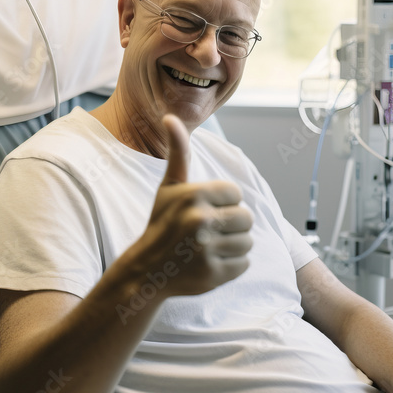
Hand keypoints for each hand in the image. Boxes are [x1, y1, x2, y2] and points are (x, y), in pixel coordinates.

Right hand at [129, 114, 252, 296]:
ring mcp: (206, 250)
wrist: (146, 270)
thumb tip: (170, 117)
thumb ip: (178, 152)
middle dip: (232, 225)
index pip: (236, 194)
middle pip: (246, 218)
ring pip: (247, 242)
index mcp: (193, 195)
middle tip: (208, 232)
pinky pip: (244, 264)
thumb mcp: (169, 187)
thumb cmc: (162, 223)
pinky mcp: (213, 274)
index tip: (204, 211)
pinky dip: (232, 265)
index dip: (224, 203)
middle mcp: (199, 220)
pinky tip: (210, 263)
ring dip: (233, 246)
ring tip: (208, 247)